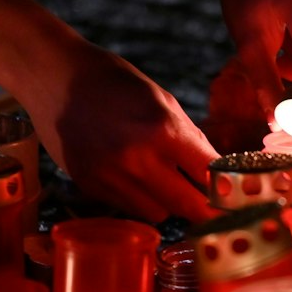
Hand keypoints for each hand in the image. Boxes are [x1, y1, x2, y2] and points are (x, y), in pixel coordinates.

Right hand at [0, 0, 215, 222]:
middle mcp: (137, 159)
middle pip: (189, 206)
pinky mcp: (89, 187)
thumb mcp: (162, 100)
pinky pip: (128, 208)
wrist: (54, 78)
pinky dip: (138, 198)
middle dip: (204, 207)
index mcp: (163, 130)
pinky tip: (131, 174)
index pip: (210, 177)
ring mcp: (110, 177)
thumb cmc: (115, 83)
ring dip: (168, 203)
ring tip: (163, 180)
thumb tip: (218, 173)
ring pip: (159, 214)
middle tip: (213, 206)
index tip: (236, 197)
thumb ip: (191, 139)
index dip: (228, 190)